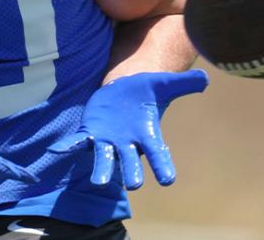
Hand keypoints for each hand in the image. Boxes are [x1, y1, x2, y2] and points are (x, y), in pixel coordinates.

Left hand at [48, 69, 207, 188]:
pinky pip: (78, 142)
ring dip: (102, 170)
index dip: (163, 166)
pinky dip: (69, 146)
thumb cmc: (146, 91)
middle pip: (131, 161)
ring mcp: (108, 141)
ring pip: (104, 158)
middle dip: (132, 171)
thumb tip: (206, 79)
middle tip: (134, 183)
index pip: (158, 153)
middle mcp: (128, 143)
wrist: (123, 89)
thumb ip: (184, 84)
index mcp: (147, 134)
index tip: (168, 180)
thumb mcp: (165, 84)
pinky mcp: (90, 133)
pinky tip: (57, 150)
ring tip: (98, 183)